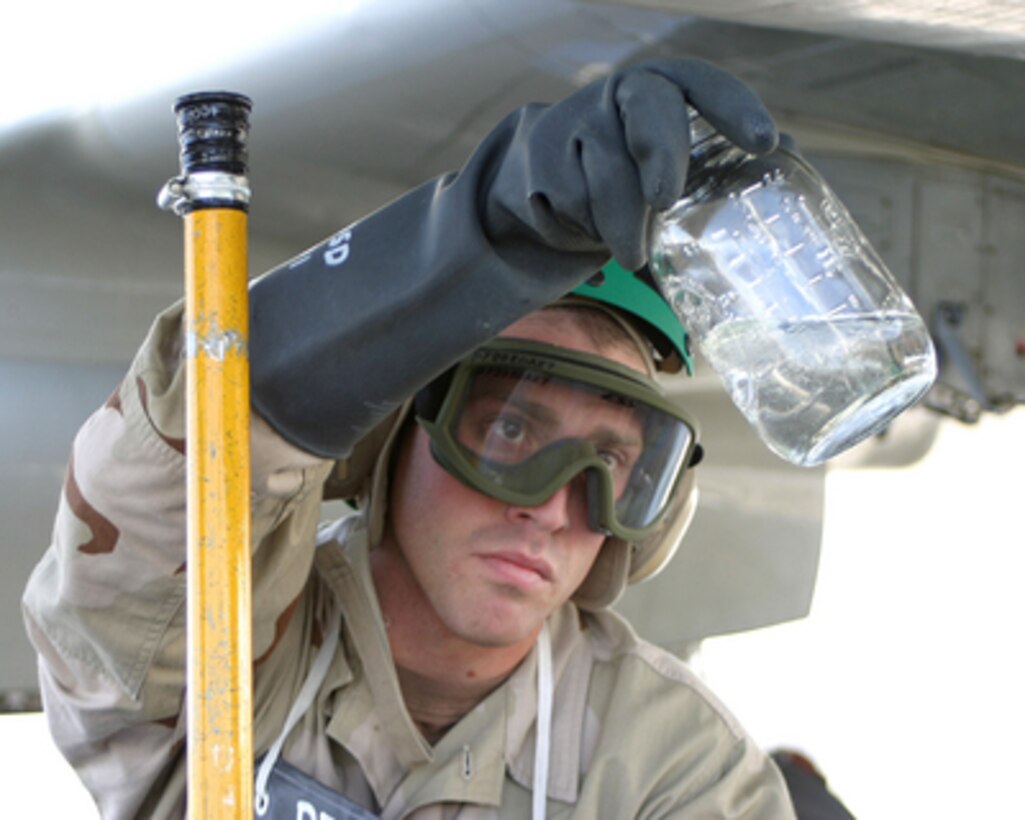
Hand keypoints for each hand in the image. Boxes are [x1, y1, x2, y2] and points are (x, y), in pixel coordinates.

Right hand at [485, 58, 777, 270]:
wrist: (538, 181)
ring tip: (633, 256)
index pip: (699, 83)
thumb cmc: (622, 175)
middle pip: (646, 111)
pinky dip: (583, 229)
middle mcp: (617, 96)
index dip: (732, 107)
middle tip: (665, 201)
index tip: (763, 144)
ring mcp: (574, 124)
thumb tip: (790, 159)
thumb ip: (715, 164)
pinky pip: (568, 201)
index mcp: (659, 89)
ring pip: (604, 173)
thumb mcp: (666, 164)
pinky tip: (586, 235)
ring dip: (619, 224)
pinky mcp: (538, 160)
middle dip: (661, 154)